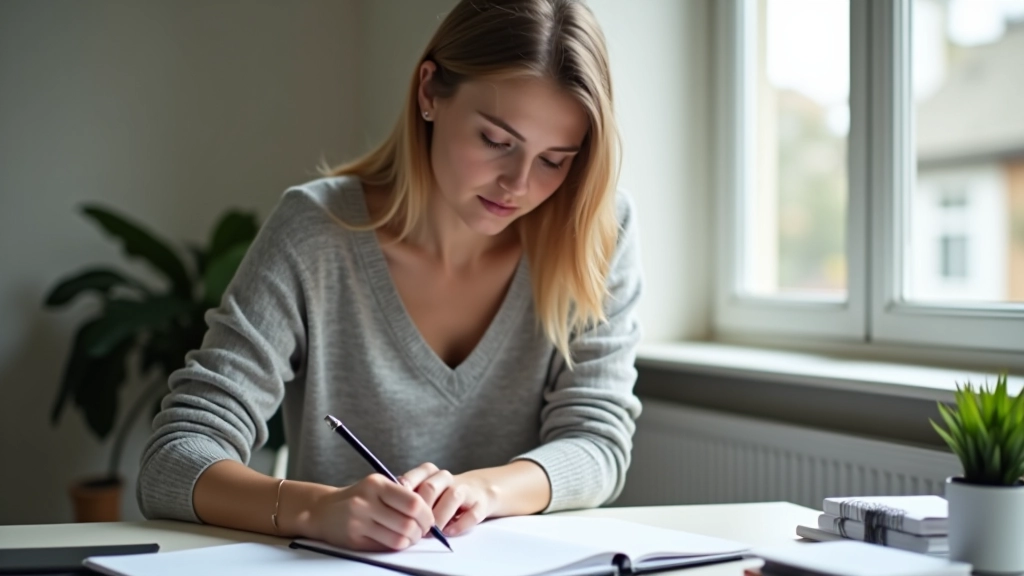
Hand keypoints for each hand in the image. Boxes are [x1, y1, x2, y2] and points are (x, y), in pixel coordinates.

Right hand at [305, 473, 435, 551]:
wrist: (323, 510)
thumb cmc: (358, 498)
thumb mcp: (376, 486)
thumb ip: (400, 495)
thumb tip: (429, 513)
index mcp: (377, 484)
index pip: (413, 502)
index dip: (427, 515)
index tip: (429, 520)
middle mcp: (367, 501)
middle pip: (408, 523)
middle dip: (421, 531)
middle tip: (422, 532)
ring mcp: (359, 521)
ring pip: (398, 539)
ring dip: (410, 541)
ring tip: (410, 537)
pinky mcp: (354, 539)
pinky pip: (385, 547)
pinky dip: (396, 547)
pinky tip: (395, 541)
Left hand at [399, 462, 499, 537]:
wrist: (478, 491)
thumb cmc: (441, 496)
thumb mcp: (423, 492)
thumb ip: (408, 497)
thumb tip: (388, 510)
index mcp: (429, 473)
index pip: (415, 476)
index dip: (405, 492)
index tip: (396, 508)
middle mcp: (446, 478)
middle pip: (431, 487)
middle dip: (421, 509)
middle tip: (414, 526)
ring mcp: (465, 489)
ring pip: (452, 496)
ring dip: (439, 517)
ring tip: (431, 532)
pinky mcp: (480, 503)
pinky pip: (472, 513)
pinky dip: (460, 525)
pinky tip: (449, 532)